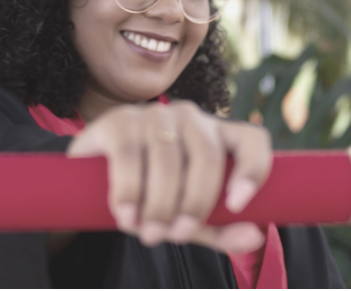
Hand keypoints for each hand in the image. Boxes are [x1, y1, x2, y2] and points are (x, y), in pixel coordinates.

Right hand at [66, 100, 270, 253]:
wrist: (96, 182)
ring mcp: (153, 114)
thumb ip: (220, 229)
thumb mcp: (189, 218)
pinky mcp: (119, 120)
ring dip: (159, 204)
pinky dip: (130, 191)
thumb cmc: (154, 197)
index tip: (238, 206)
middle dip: (195, 203)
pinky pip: (129, 155)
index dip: (253, 168)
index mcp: (217, 137)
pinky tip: (126, 215)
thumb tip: (254, 235)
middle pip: (207, 155)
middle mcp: (189, 118)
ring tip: (148, 234)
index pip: (252, 140)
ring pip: (168, 159)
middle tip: (177, 236)